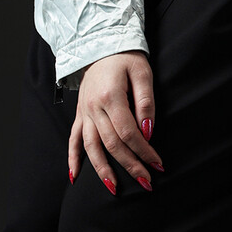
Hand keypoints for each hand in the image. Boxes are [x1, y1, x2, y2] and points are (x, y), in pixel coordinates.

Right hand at [68, 51, 162, 194]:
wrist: (101, 42)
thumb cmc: (126, 56)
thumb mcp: (142, 72)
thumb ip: (146, 102)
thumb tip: (148, 132)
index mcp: (110, 96)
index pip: (128, 132)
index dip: (144, 150)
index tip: (158, 163)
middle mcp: (93, 107)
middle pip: (111, 144)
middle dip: (130, 165)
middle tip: (147, 182)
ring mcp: (84, 112)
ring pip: (91, 147)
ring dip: (102, 170)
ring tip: (114, 190)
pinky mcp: (80, 113)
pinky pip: (73, 139)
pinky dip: (73, 158)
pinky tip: (75, 177)